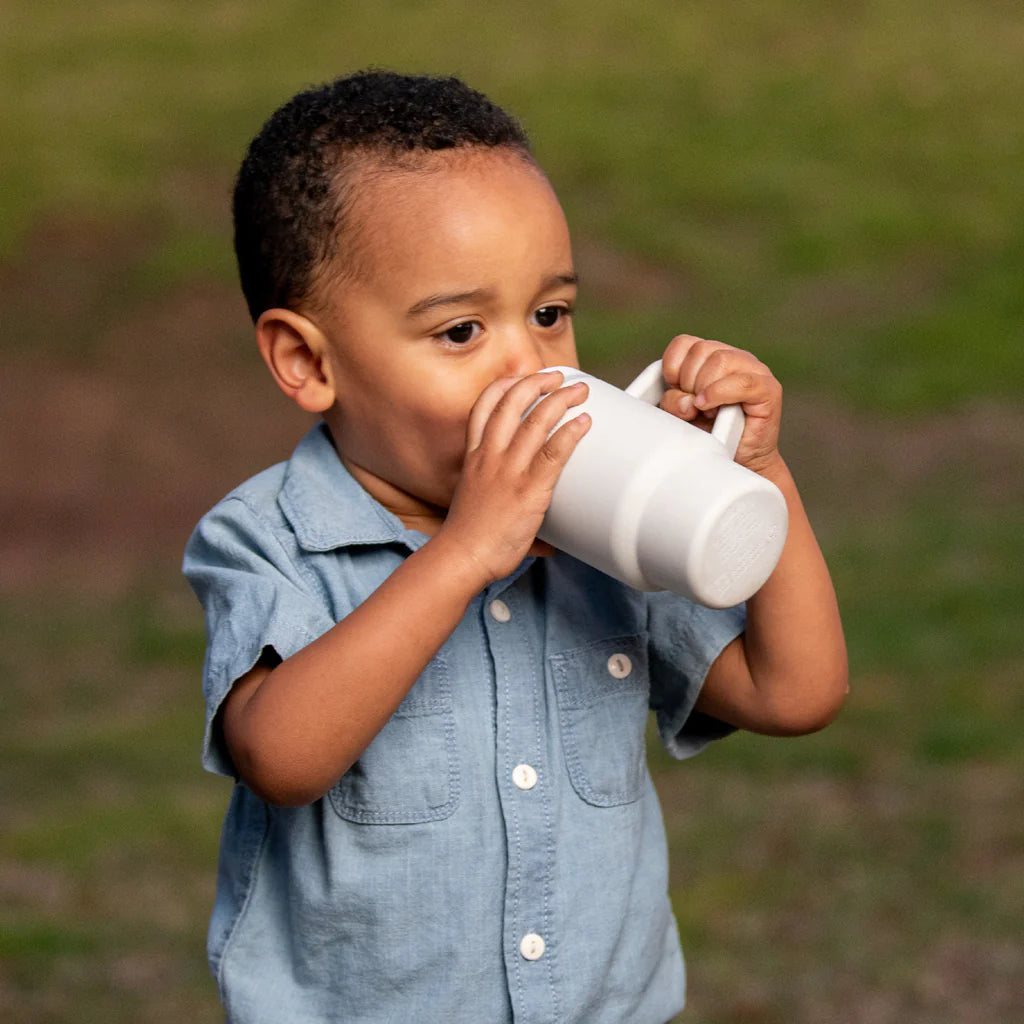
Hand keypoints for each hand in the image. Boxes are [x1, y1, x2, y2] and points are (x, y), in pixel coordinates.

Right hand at [439, 370, 590, 584]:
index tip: (519, 378)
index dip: (503, 386)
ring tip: (578, 391)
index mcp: (474, 457)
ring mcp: (509, 471)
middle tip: (557, 377)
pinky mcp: (528, 490)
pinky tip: (584, 423)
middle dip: (536, 383)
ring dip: (560, 400)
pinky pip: (553, 452)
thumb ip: (506, 507)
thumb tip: (545, 539)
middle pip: (511, 403)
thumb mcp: (476, 504)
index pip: (483, 407)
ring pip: (536, 421)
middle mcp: (489, 456)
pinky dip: (570, 433)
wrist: (463, 556)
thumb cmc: (470, 538)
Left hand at [659, 334, 781, 473]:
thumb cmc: (712, 435)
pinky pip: (743, 382)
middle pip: (701, 350)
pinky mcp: (769, 389)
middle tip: (693, 406)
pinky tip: (709, 406)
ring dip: (704, 388)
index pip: (684, 343)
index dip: (672, 366)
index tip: (674, 389)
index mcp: (712, 357)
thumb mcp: (682, 416)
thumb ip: (674, 403)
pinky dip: (719, 393)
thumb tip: (684, 400)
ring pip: (720, 360)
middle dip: (687, 381)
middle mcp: (734, 358)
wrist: (741, 461)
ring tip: (707, 410)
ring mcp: (754, 370)